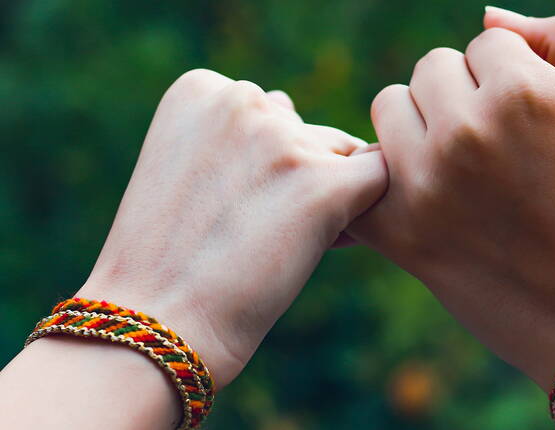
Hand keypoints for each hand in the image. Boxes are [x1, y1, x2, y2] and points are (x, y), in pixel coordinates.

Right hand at [77, 69, 386, 386]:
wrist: (157, 322)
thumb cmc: (168, 259)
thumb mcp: (187, 170)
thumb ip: (242, 139)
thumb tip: (312, 130)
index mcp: (202, 88)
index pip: (273, 111)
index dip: (272, 162)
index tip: (239, 206)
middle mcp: (242, 98)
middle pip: (308, 132)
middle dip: (303, 176)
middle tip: (263, 233)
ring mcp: (283, 139)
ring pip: (342, 156)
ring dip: (330, 196)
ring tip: (284, 246)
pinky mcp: (322, 184)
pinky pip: (378, 177)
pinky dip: (364, 209)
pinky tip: (330, 242)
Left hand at [348, 8, 554, 385]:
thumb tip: (489, 13)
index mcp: (523, 94)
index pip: (485, 42)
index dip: (514, 78)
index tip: (536, 124)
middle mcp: (463, 133)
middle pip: (432, 69)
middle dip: (464, 95)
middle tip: (501, 149)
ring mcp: (422, 184)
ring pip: (390, 107)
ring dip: (422, 126)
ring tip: (465, 171)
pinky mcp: (397, 232)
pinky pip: (365, 171)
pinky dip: (387, 176)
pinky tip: (423, 196)